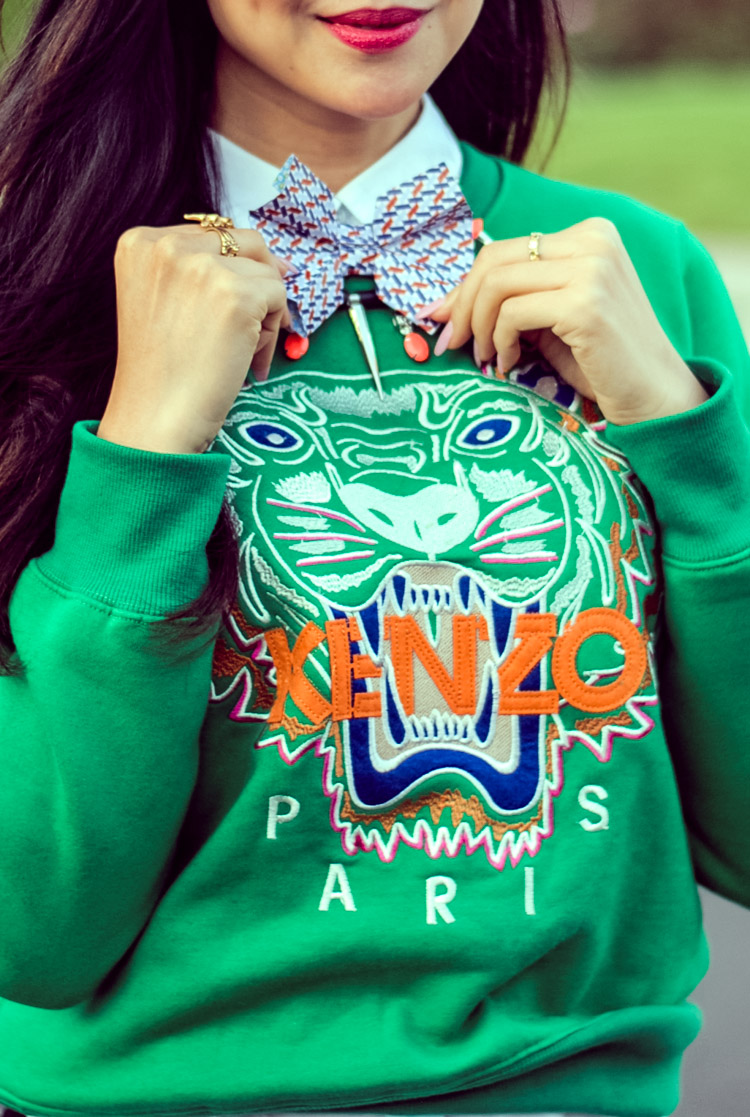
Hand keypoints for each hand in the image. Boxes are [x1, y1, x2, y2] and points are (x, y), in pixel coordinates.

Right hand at [98, 223, 290, 453]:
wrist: (153, 419)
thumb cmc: (160, 373)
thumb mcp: (160, 301)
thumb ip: (194, 271)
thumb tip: (272, 260)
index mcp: (140, 243)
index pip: (210, 234)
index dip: (235, 267)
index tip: (238, 304)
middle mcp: (166, 245)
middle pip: (244, 241)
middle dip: (260, 280)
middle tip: (261, 322)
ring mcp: (202, 267)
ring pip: (266, 271)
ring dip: (268, 312)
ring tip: (249, 353)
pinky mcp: (235, 294)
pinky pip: (279, 296)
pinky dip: (275, 331)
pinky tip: (253, 362)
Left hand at [426, 217, 707, 425]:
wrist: (655, 396)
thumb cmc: (602, 361)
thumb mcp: (554, 317)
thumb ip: (516, 298)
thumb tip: (444, 303)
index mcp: (589, 234)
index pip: (505, 249)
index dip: (466, 286)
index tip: (444, 319)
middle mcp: (593, 241)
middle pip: (494, 260)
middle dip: (462, 304)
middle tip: (451, 342)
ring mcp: (592, 269)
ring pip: (497, 284)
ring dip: (478, 326)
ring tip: (486, 357)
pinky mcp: (586, 302)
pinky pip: (512, 313)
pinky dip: (498, 341)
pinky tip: (508, 362)